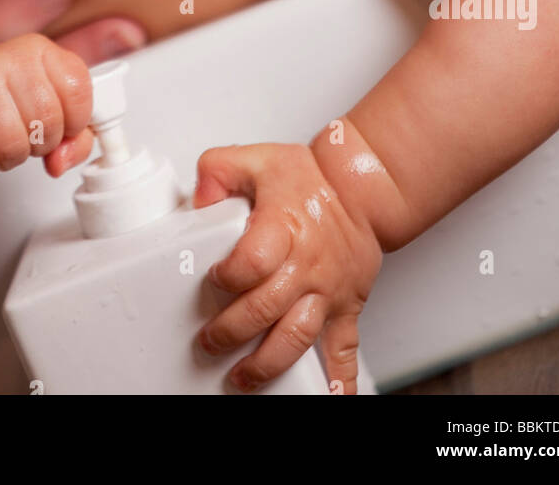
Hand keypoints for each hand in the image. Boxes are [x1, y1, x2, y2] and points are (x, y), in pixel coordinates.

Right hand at [0, 33, 93, 182]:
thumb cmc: (3, 99)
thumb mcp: (50, 103)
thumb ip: (76, 136)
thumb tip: (63, 160)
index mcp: (37, 50)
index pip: (78, 90)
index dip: (74, 120)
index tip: (60, 121)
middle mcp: (4, 59)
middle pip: (48, 123)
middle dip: (42, 142)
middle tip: (24, 131)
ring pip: (15, 148)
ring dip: (11, 157)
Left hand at [192, 143, 382, 393]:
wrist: (361, 189)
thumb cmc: (310, 180)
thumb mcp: (257, 159)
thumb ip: (217, 171)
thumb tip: (197, 198)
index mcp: (283, 228)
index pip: (252, 261)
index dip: (228, 275)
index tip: (212, 278)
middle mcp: (306, 265)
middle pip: (266, 307)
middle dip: (231, 331)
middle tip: (209, 341)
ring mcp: (326, 292)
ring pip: (296, 337)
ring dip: (266, 364)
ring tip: (241, 377)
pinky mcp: (343, 309)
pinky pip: (343, 352)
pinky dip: (337, 382)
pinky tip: (327, 399)